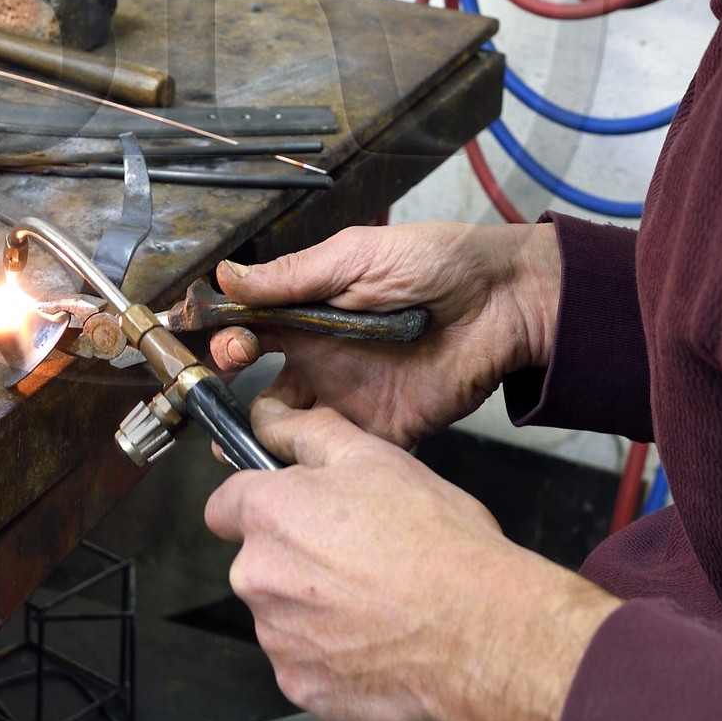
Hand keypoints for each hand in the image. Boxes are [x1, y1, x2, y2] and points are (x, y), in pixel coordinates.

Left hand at [205, 397, 618, 720]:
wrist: (480, 634)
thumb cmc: (435, 539)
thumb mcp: (377, 458)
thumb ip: (310, 433)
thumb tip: (269, 419)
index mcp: (268, 514)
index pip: (225, 506)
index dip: (262, 504)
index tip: (301, 514)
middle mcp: (256, 578)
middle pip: (260, 564)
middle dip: (298, 561)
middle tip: (365, 560)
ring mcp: (277, 639)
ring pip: (285, 617)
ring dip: (317, 613)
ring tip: (383, 609)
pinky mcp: (301, 688)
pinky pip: (307, 667)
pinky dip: (336, 661)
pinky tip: (383, 649)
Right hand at [207, 219, 560, 445]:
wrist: (504, 300)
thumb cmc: (435, 262)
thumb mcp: (357, 255)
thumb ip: (293, 276)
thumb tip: (226, 275)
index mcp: (310, 313)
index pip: (250, 330)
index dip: (225, 338)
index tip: (217, 344)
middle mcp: (321, 359)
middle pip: (259, 385)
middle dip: (230, 390)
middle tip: (232, 379)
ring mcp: (349, 399)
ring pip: (289, 429)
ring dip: (262, 436)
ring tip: (244, 438)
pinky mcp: (382, 431)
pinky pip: (339, 456)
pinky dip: (313, 465)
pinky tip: (297, 461)